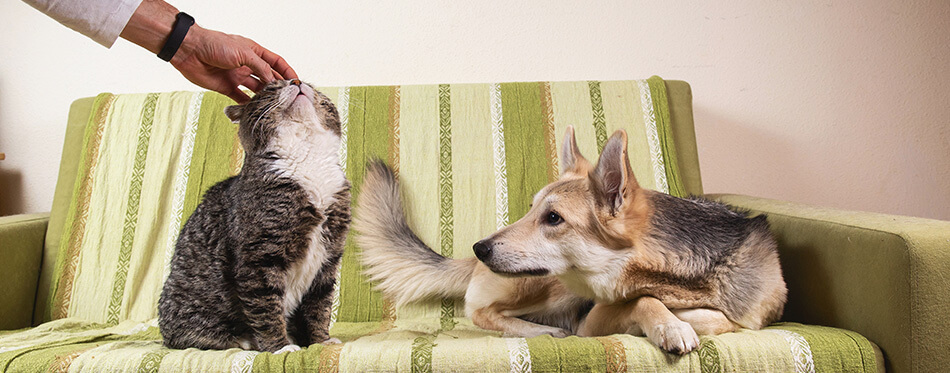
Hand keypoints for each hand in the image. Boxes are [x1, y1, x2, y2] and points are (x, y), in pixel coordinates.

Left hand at [171, 26, 296, 102]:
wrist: (189, 50)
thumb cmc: (215, 44)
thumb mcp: (243, 53)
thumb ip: (260, 67)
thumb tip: (274, 80)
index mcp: (253, 52)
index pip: (276, 62)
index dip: (287, 71)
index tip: (296, 82)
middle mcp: (247, 64)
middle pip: (268, 77)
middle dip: (278, 86)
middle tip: (287, 97)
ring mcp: (237, 76)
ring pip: (256, 89)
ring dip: (265, 97)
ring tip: (274, 106)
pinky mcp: (227, 87)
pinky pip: (241, 99)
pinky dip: (248, 105)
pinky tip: (255, 110)